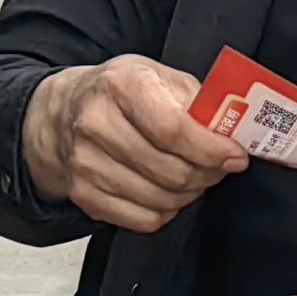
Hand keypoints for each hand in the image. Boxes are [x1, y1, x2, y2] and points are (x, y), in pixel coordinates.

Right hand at [24, 55, 245, 233]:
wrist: (61, 114)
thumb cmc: (117, 93)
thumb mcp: (157, 76)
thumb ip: (197, 100)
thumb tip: (233, 132)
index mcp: (120, 86)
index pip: (173, 129)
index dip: (211, 149)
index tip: (235, 155)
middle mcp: (96, 124)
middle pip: (170, 170)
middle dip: (207, 173)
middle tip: (219, 166)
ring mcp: (85, 164)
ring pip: (161, 199)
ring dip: (189, 193)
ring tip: (194, 176)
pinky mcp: (84, 196)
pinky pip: (144, 219)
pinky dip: (166, 210)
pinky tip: (167, 191)